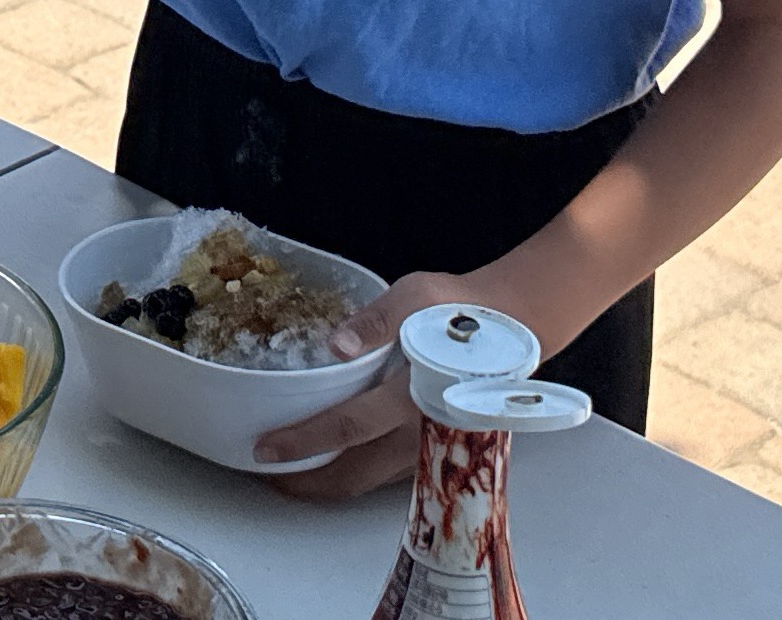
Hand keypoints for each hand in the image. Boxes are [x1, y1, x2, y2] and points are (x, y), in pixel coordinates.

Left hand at [256, 268, 531, 497]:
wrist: (516, 330)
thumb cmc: (462, 311)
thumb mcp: (418, 296)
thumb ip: (376, 319)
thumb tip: (336, 345)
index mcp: (414, 393)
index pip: (347, 427)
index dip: (303, 441)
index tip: (265, 448)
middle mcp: (422, 432)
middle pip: (352, 473)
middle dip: (303, 480)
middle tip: (265, 472)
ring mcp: (432, 450)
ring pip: (369, 483)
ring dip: (326, 484)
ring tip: (289, 475)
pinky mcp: (436, 453)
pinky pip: (388, 479)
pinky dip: (354, 478)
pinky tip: (333, 466)